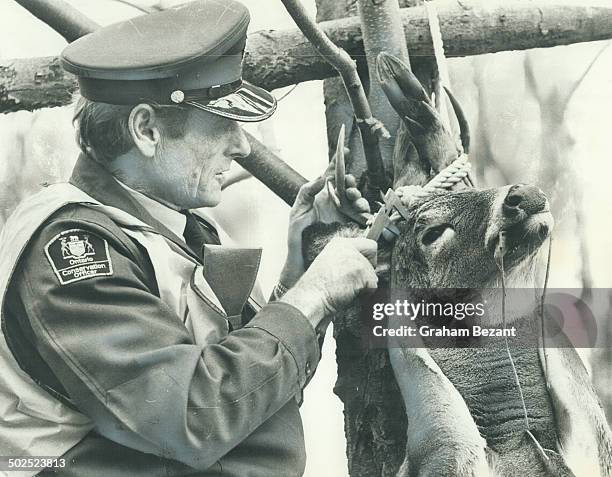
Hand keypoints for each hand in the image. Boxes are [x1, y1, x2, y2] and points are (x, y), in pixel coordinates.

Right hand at [281, 237, 377, 329]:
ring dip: (364, 284)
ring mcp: (355, 258)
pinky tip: (350, 293)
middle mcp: (348, 247)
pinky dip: (365, 293)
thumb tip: (363, 264)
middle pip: (373, 257)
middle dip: (366, 272)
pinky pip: (373, 285)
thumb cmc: (317, 286)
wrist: (311, 296)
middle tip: (351, 281)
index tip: (363, 267)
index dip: (368, 257)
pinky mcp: (361, 271)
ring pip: (373, 273)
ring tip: (347, 288)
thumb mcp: (329, 262)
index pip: (368, 244)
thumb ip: (346, 259)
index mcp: (339, 243)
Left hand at [282, 157, 370, 286]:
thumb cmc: (297, 235)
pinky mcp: (349, 226)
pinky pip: (361, 216)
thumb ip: (307, 192)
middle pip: (347, 186)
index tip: (343, 150)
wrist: (300, 259)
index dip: (337, 162)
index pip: (330, 175)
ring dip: (359, 197)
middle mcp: (334, 203)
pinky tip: (363, 212)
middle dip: (351, 182)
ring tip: (356, 200)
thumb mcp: (297, 211)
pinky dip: (365, 212)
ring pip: (357, 199)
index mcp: (321, 196)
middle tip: (349, 187)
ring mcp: (342, 214)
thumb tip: (319, 177)